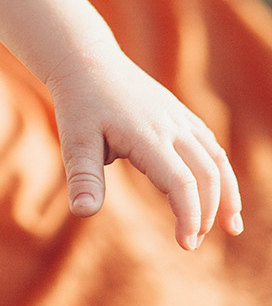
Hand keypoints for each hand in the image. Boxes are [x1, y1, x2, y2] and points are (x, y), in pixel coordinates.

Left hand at [46, 43, 242, 250]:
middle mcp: (172, 126)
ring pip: (217, 158)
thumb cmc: (78, 103)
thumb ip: (82, 176)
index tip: (186, 244)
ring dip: (227, 194)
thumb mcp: (74, 138)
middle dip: (207, 212)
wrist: (87, 61)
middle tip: (192, 242)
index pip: (181, 182)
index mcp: (147, 136)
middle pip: (207, 174)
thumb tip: (82, 212)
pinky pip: (210, 144)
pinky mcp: (180, 114)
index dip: (190, 215)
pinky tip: (219, 192)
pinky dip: (220, 171)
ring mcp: (179, 118)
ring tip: (232, 227)